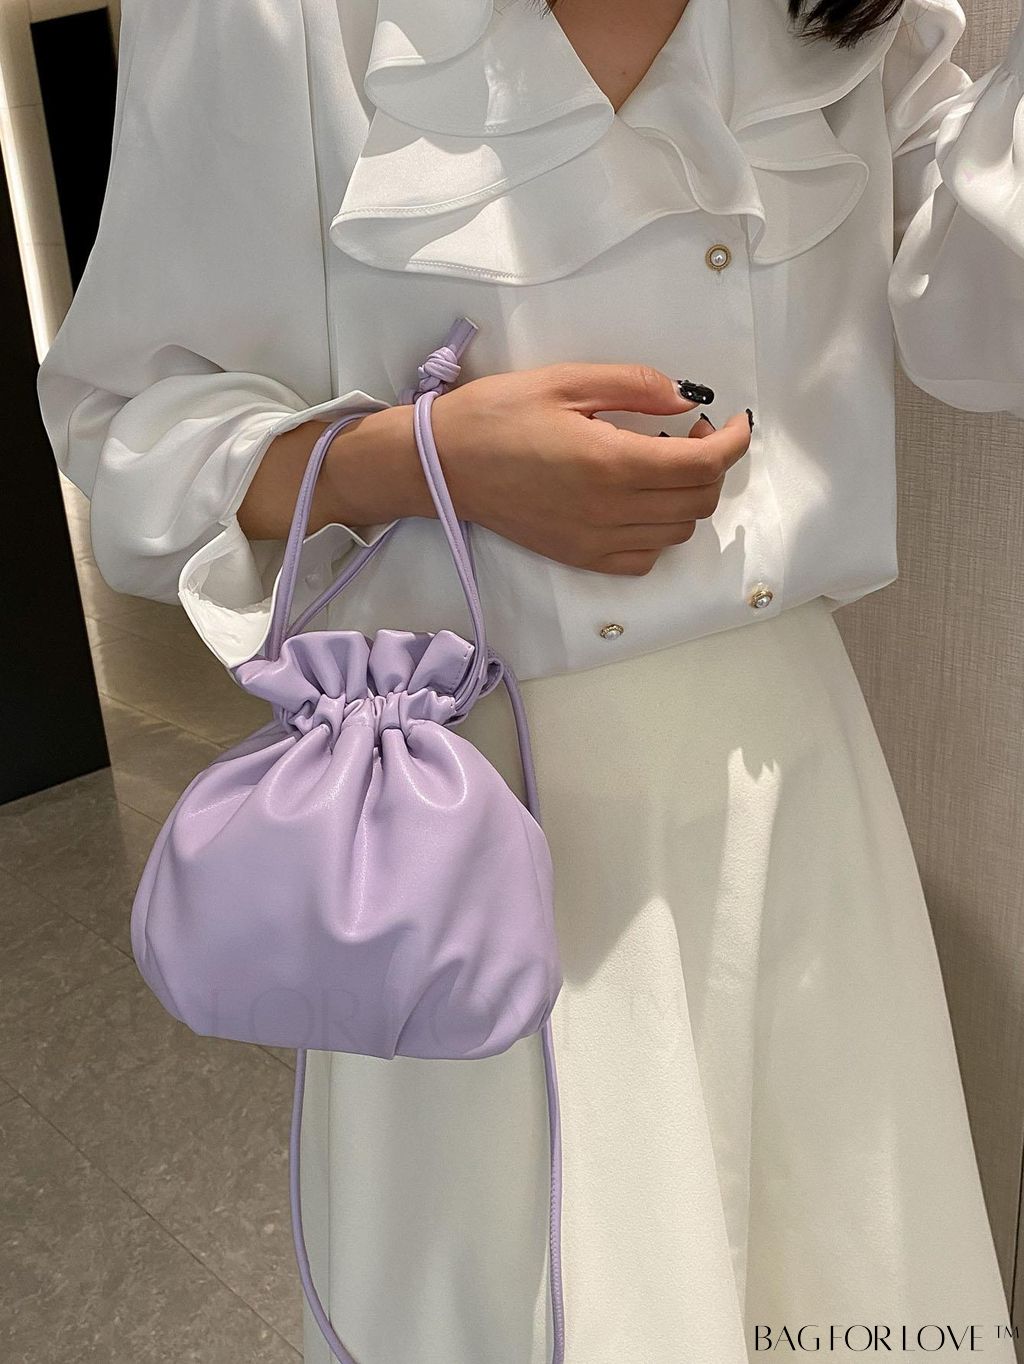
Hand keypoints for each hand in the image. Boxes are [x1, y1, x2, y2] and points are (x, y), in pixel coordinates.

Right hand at [430, 362, 751, 575]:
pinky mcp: (580, 556)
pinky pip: (644, 557)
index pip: (703, 464)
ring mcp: (596, 540)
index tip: (737, 422)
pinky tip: (641, 504)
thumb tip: (688, 399)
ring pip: (677, 531)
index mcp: (611, 462)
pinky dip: (659, 532)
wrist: (442, 465)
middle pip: (699, 500)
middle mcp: (610, 509)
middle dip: (713, 464)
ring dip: (687, 497)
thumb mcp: (566, 380)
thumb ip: (636, 386)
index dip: (734, 442)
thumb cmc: (496, 416)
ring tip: (663, 464)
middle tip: (692, 434)